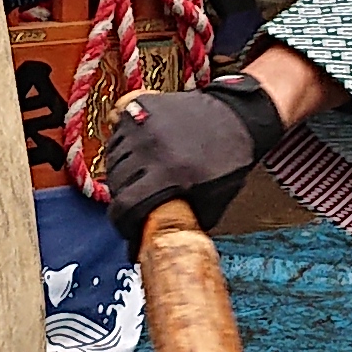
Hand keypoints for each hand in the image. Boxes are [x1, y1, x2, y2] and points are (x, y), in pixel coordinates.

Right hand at [98, 73, 283, 228]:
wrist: (237, 116)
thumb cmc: (228, 161)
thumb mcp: (213, 201)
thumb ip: (184, 223)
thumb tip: (156, 245)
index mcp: (170, 173)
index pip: (126, 206)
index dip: (122, 223)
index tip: (127, 228)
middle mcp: (151, 148)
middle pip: (117, 184)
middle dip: (124, 200)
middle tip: (136, 205)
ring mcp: (143, 124)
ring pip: (113, 160)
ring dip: (121, 175)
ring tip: (137, 181)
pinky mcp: (140, 106)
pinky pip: (117, 136)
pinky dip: (122, 150)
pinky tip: (137, 158)